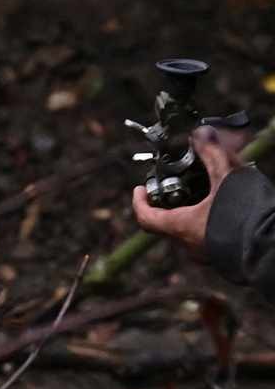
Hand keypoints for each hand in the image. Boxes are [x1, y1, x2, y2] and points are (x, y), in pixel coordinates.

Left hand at [130, 125, 247, 260]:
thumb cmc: (248, 214)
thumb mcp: (228, 176)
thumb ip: (212, 153)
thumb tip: (201, 133)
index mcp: (182, 227)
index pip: (147, 217)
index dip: (140, 201)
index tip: (140, 188)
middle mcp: (191, 245)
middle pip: (171, 220)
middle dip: (176, 198)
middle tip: (182, 182)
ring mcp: (210, 253)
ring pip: (195, 226)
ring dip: (198, 206)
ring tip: (212, 187)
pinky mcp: (227, 255)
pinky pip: (213, 234)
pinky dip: (215, 217)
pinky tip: (232, 203)